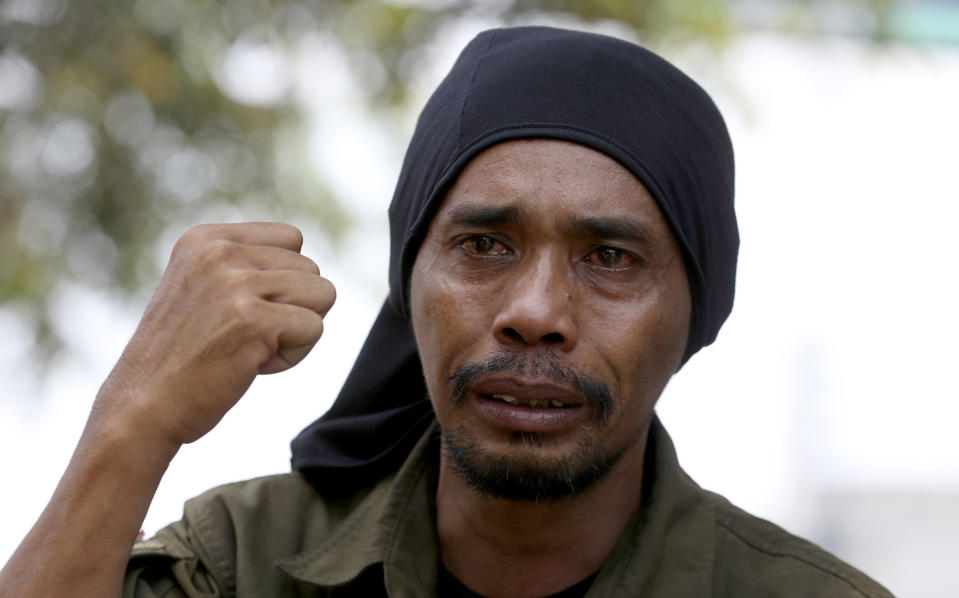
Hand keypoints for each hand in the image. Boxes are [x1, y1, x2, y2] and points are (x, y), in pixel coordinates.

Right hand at [97, 222, 335, 446]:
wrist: (142, 408)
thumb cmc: (181, 356)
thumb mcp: (200, 287)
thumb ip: (243, 264)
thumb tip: (306, 260)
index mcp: (205, 239)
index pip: (292, 239)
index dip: (284, 281)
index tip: (243, 310)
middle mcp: (219, 252)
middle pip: (311, 270)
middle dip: (291, 309)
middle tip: (243, 336)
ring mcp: (235, 284)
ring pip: (321, 295)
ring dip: (295, 331)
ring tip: (248, 348)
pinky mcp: (252, 320)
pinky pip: (314, 328)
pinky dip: (293, 355)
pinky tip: (251, 365)